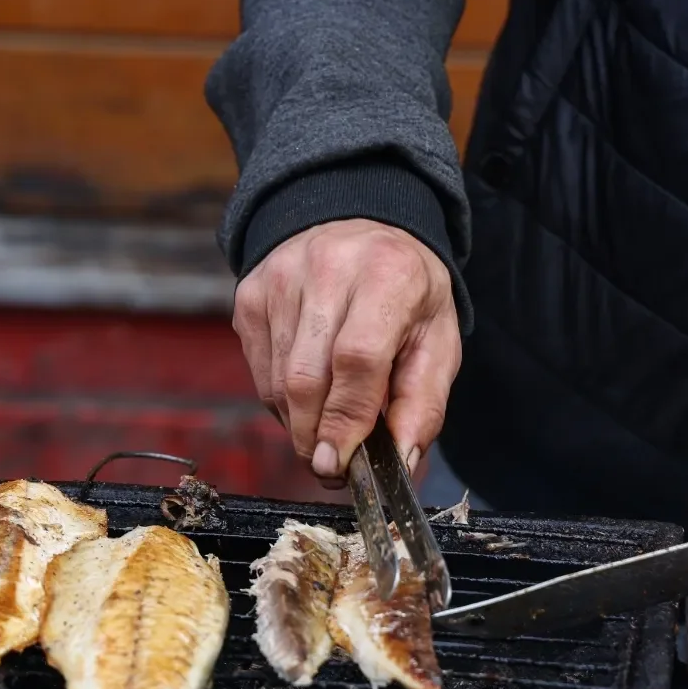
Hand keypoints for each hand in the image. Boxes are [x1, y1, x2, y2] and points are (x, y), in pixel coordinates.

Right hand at [233, 219, 461, 485]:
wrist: (357, 221)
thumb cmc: (405, 289)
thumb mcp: (437, 338)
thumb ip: (423, 402)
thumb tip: (401, 460)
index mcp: (387, 273)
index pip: (357, 358)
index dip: (346, 419)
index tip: (340, 463)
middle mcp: (327, 268)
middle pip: (307, 377)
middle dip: (315, 436)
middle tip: (331, 467)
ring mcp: (280, 280)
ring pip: (278, 381)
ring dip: (300, 423)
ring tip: (327, 428)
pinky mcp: (250, 294)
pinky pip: (260, 371)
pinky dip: (283, 400)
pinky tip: (309, 393)